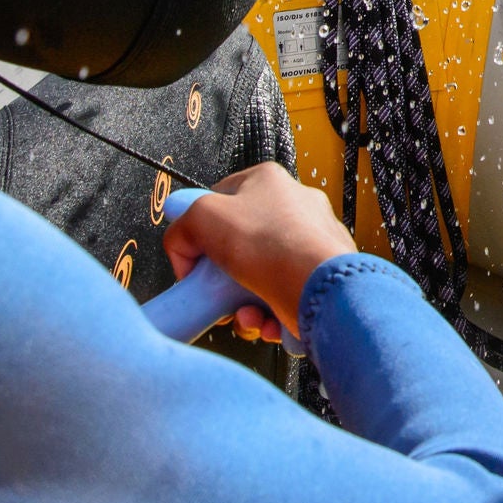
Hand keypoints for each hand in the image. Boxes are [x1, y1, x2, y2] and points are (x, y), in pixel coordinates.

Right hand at [162, 162, 356, 341]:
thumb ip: (182, 226)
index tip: (192, 257)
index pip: (219, 201)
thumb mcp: (203, 218)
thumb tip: (181, 247)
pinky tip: (265, 320)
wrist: (321, 290)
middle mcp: (294, 208)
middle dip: (221, 278)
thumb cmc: (274, 247)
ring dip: (242, 303)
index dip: (199, 232)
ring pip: (258, 277)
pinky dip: (266, 315)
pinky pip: (280, 297)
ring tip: (245, 313)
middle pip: (238, 246)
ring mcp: (310, 243)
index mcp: (268, 182)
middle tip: (216, 292)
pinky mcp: (318, 277)